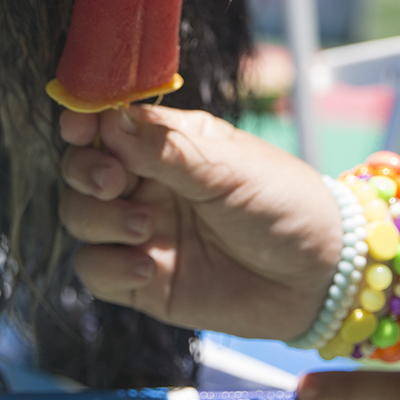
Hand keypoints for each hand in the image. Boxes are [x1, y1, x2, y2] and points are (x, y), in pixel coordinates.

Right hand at [58, 104, 341, 340]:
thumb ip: (164, 148)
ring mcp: (142, 233)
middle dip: (85, 171)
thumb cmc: (285, 204)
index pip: (107, 125)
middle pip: (81, 169)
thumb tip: (107, 119)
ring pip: (80, 218)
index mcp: (168, 144)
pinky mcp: (143, 280)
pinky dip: (109, 266)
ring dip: (101, 219)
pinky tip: (148, 267)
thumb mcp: (227, 167)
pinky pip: (94, 270)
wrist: (320, 276)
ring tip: (148, 228)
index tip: (79, 128)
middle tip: (113, 181)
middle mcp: (148, 184)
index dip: (85, 124)